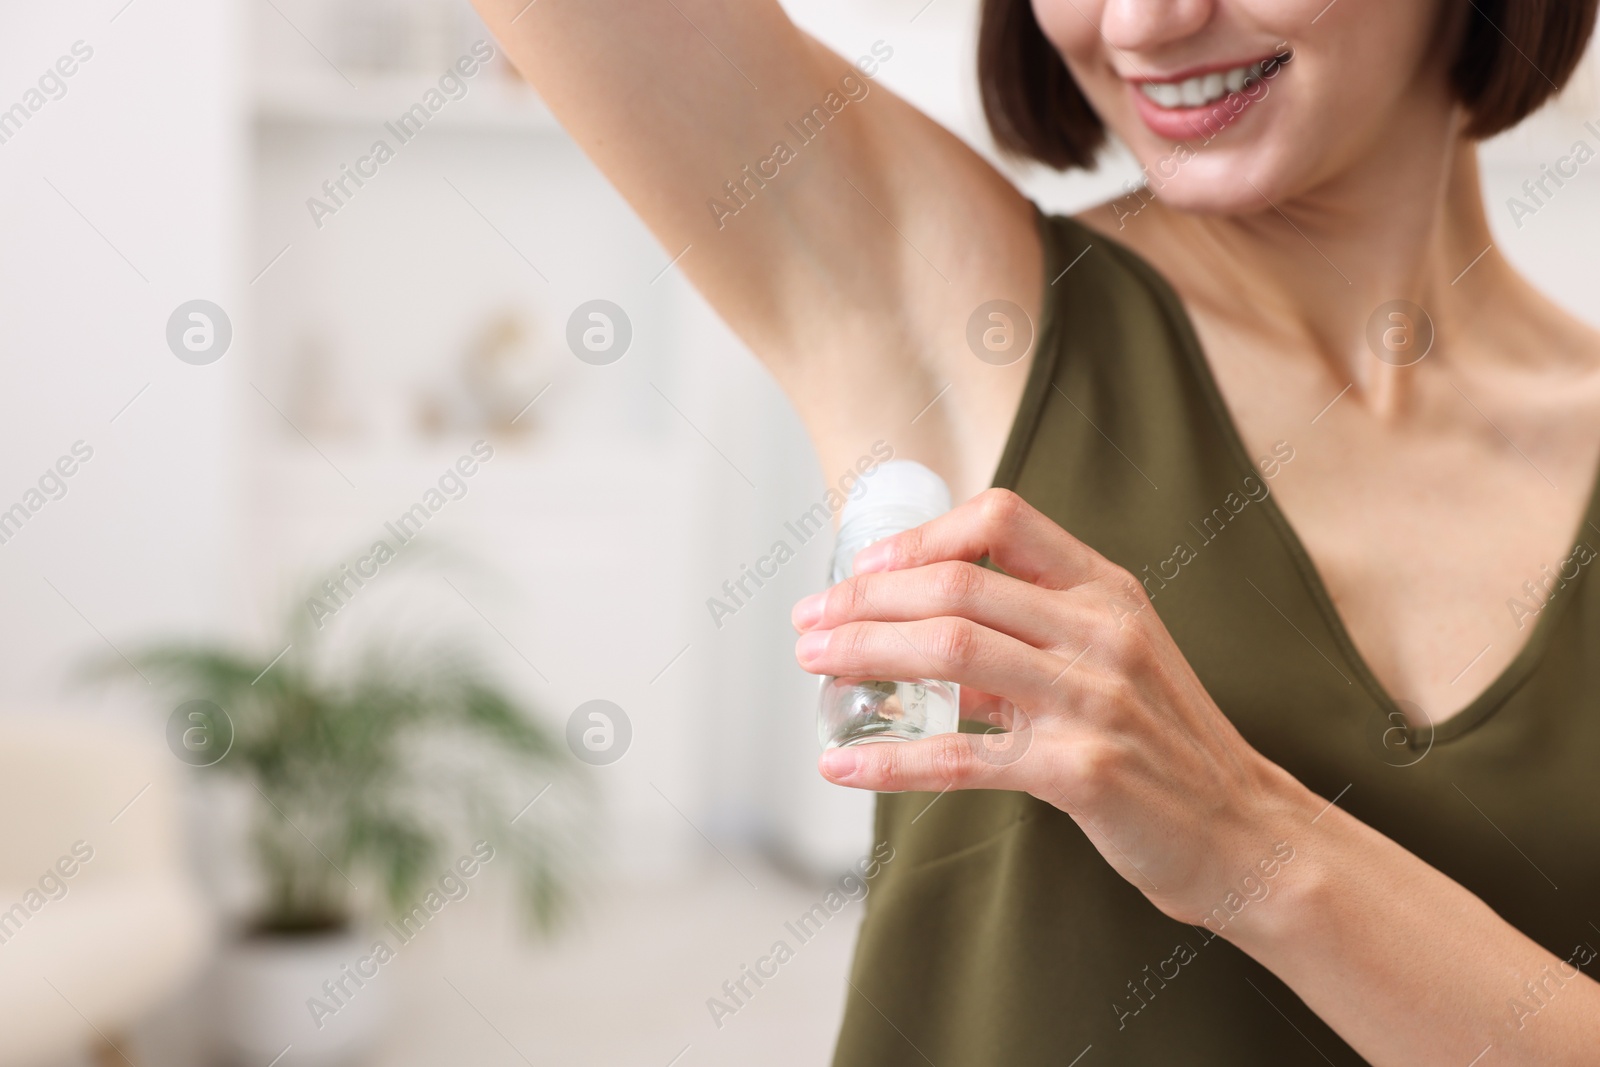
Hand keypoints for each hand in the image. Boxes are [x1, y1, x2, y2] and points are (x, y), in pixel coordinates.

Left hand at [791, 489, 1313, 925]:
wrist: (1243, 830)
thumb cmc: (1166, 742)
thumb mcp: (1112, 662)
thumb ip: (1026, 640)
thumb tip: (920, 639)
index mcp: (1106, 591)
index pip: (1003, 520)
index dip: (921, 536)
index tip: (865, 567)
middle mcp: (1100, 631)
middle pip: (956, 588)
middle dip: (864, 601)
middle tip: (808, 622)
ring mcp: (1093, 699)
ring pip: (950, 655)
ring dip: (864, 656)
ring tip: (814, 668)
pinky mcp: (1081, 770)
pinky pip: (964, 756)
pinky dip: (891, 760)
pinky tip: (843, 765)